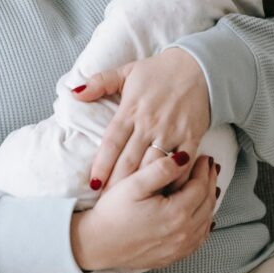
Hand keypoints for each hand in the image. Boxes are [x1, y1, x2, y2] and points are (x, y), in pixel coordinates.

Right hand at [70, 153, 218, 270]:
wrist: (96, 243)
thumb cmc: (112, 213)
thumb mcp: (134, 184)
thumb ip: (161, 169)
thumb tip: (184, 158)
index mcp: (175, 213)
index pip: (201, 186)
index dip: (204, 169)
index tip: (204, 157)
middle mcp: (182, 233)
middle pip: (207, 203)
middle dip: (210, 182)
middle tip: (210, 167)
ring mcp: (179, 247)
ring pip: (206, 221)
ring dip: (210, 201)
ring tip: (209, 185)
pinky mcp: (173, 256)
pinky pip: (198, 239)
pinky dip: (204, 222)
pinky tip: (202, 214)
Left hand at [72, 47, 210, 190]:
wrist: (199, 66)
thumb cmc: (160, 71)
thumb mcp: (127, 71)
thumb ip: (100, 82)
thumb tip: (74, 92)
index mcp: (130, 109)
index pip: (111, 142)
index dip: (101, 165)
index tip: (93, 185)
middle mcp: (149, 123)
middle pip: (129, 160)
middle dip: (117, 184)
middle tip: (108, 204)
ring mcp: (171, 131)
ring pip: (153, 165)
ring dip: (143, 186)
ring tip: (133, 206)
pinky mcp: (191, 136)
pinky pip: (181, 165)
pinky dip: (174, 180)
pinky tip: (166, 194)